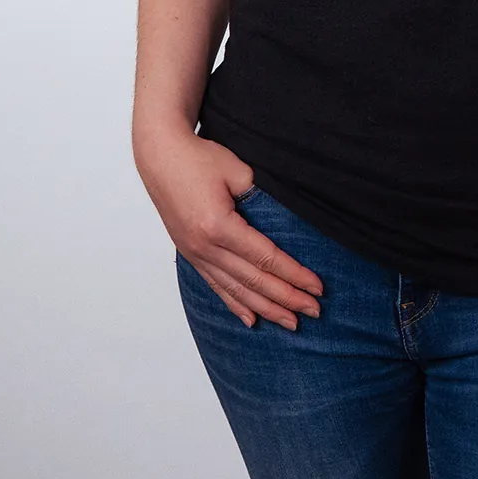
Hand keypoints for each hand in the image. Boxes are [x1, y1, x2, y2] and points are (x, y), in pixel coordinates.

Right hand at [135, 129, 322, 329]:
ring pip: (236, 290)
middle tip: (314, 311)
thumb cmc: (198, 158)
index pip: (266, 259)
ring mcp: (195, 254)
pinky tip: (251, 319)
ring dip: (266, 308)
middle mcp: (205, 247)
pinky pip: (216, 285)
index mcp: (219, 226)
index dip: (294, 275)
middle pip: (254, 281)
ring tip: (291, 322)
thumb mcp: (237, 170)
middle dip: (287, 298)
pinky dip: (235, 303)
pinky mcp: (190, 253)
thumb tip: (281, 223)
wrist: (160, 155)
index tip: (317, 287)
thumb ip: (260, 199)